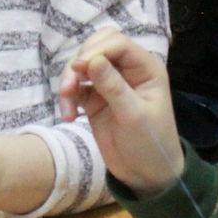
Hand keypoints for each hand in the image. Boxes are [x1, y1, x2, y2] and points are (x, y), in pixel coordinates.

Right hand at [58, 27, 183, 193]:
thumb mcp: (134, 116)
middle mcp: (126, 70)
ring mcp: (109, 83)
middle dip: (80, 61)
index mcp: (145, 68)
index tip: (79, 68)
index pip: (117, 43)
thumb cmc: (151, 144)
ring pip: (82, 66)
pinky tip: (69, 116)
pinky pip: (75, 88)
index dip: (96, 50)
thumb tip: (92, 61)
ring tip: (66, 106)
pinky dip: (68, 98)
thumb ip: (114, 88)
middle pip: (97, 46)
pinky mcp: (94, 99)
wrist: (146, 174)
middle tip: (70, 84)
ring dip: (70, 81)